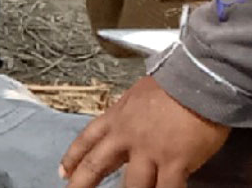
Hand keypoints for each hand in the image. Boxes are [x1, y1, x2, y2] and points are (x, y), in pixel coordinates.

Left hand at [62, 74, 230, 187]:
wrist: (196, 81)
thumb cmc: (171, 84)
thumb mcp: (136, 95)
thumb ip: (129, 114)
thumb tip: (127, 121)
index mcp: (116, 118)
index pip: (87, 140)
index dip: (72, 158)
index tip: (63, 172)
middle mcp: (126, 136)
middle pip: (96, 165)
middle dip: (82, 183)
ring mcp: (149, 151)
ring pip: (132, 185)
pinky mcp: (174, 161)